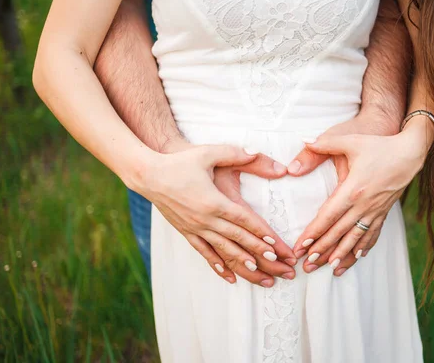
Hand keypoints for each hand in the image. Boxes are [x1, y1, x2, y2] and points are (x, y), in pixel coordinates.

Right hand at [135, 143, 297, 287]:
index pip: (246, 222)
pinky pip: (205, 254)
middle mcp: (206, 220)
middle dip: (265, 258)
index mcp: (214, 201)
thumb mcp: (209, 153)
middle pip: (241, 242)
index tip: (280, 250)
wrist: (148, 174)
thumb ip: (236, 153)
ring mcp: (196, 229)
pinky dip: (219, 267)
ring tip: (266, 281)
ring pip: (226, 253)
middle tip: (284, 271)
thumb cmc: (180, 162)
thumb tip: (257, 152)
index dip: (264, 236)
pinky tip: (232, 278)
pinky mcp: (187, 232)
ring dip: (247, 268)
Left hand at [291, 118, 433, 274]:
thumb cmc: (379, 145)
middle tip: (307, 265)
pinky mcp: (384, 211)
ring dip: (341, 254)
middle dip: (322, 250)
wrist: (410, 151)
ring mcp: (376, 210)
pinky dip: (363, 247)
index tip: (301, 245)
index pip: (329, 216)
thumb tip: (304, 142)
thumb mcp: (351, 141)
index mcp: (353, 189)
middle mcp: (364, 204)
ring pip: (355, 238)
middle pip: (339, 232)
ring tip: (328, 268)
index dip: (314, 232)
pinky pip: (373, 234)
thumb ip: (325, 143)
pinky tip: (356, 257)